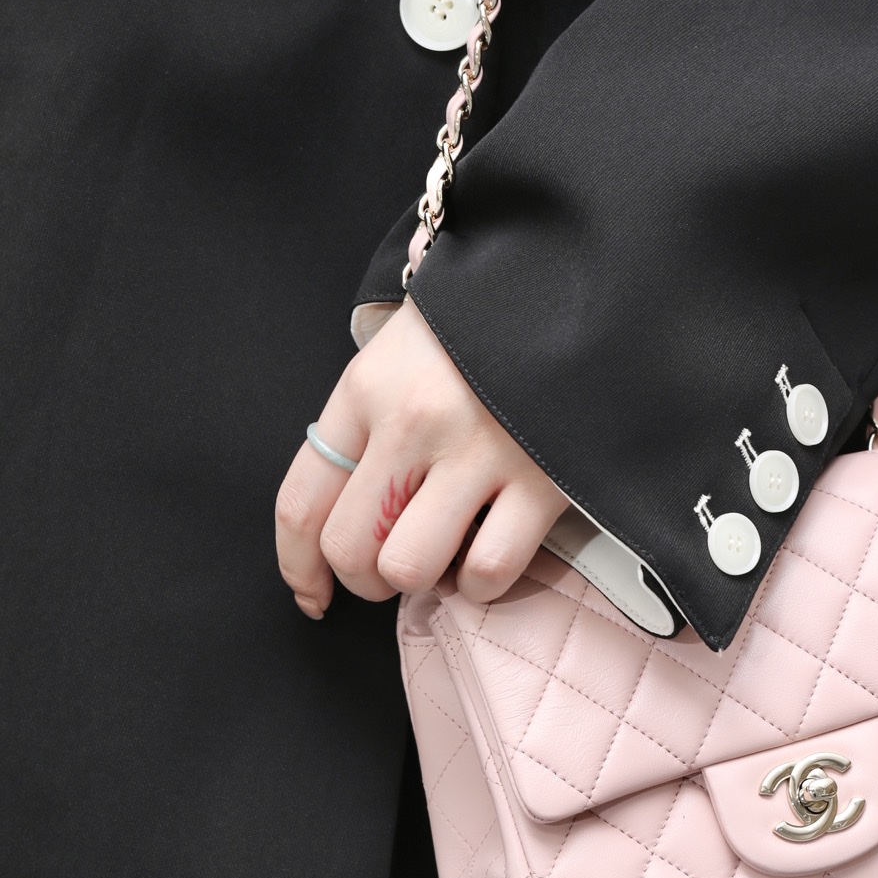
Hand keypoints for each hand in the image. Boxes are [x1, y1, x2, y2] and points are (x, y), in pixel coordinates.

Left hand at [275, 300, 566, 618]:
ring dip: (423, 582)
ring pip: (410, 568)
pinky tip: (489, 557)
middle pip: (350, 547)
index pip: (302, 500)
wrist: (578, 284)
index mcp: (369, 388)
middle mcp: (413, 422)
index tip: (311, 593)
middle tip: (389, 570)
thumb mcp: (404, 352)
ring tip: (445, 558)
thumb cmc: (485, 325)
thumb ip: (368, 420)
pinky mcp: (542, 479)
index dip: (298, 565)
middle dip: (363, 580)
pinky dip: (482, 582)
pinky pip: (488, 569)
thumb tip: (343, 508)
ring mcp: (479, 451)